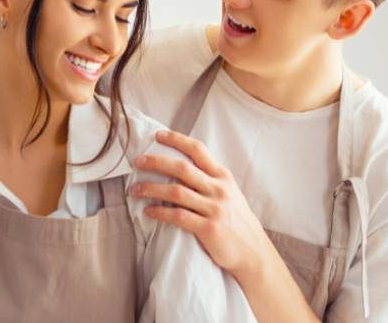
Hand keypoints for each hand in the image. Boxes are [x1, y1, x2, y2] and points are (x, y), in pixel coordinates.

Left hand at [129, 130, 270, 278]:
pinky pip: (179, 216)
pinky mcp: (209, 228)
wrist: (253, 252)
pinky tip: (148, 211)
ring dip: (151, 188)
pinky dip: (160, 212)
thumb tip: (183, 166)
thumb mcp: (229, 193)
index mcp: (222, 176)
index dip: (177, 140)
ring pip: (176, 192)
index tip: (158, 135)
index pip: (198, 150)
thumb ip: (210, 179)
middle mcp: (219, 189)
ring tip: (134, 189)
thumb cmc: (236, 221)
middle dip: (156, 162)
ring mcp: (214, 208)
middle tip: (137, 161)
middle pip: (182, 168)